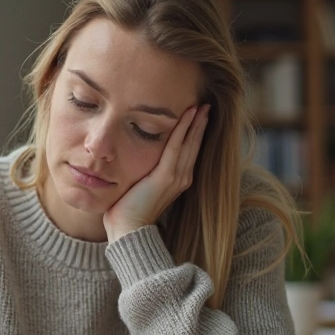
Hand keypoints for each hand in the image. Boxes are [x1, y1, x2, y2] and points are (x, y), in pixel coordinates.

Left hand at [103, 104, 209, 242]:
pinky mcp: (165, 176)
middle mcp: (182, 178)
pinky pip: (175, 147)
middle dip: (201, 124)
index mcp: (177, 180)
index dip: (195, 132)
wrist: (127, 230)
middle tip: (206, 104)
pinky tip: (188, 115)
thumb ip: (146, 173)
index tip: (198, 114)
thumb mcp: (142, 186)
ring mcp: (176, 177)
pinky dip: (183, 129)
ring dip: (196, 123)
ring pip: (189, 143)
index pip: (189, 151)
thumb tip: (137, 160)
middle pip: (194, 145)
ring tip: (201, 106)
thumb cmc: (129, 210)